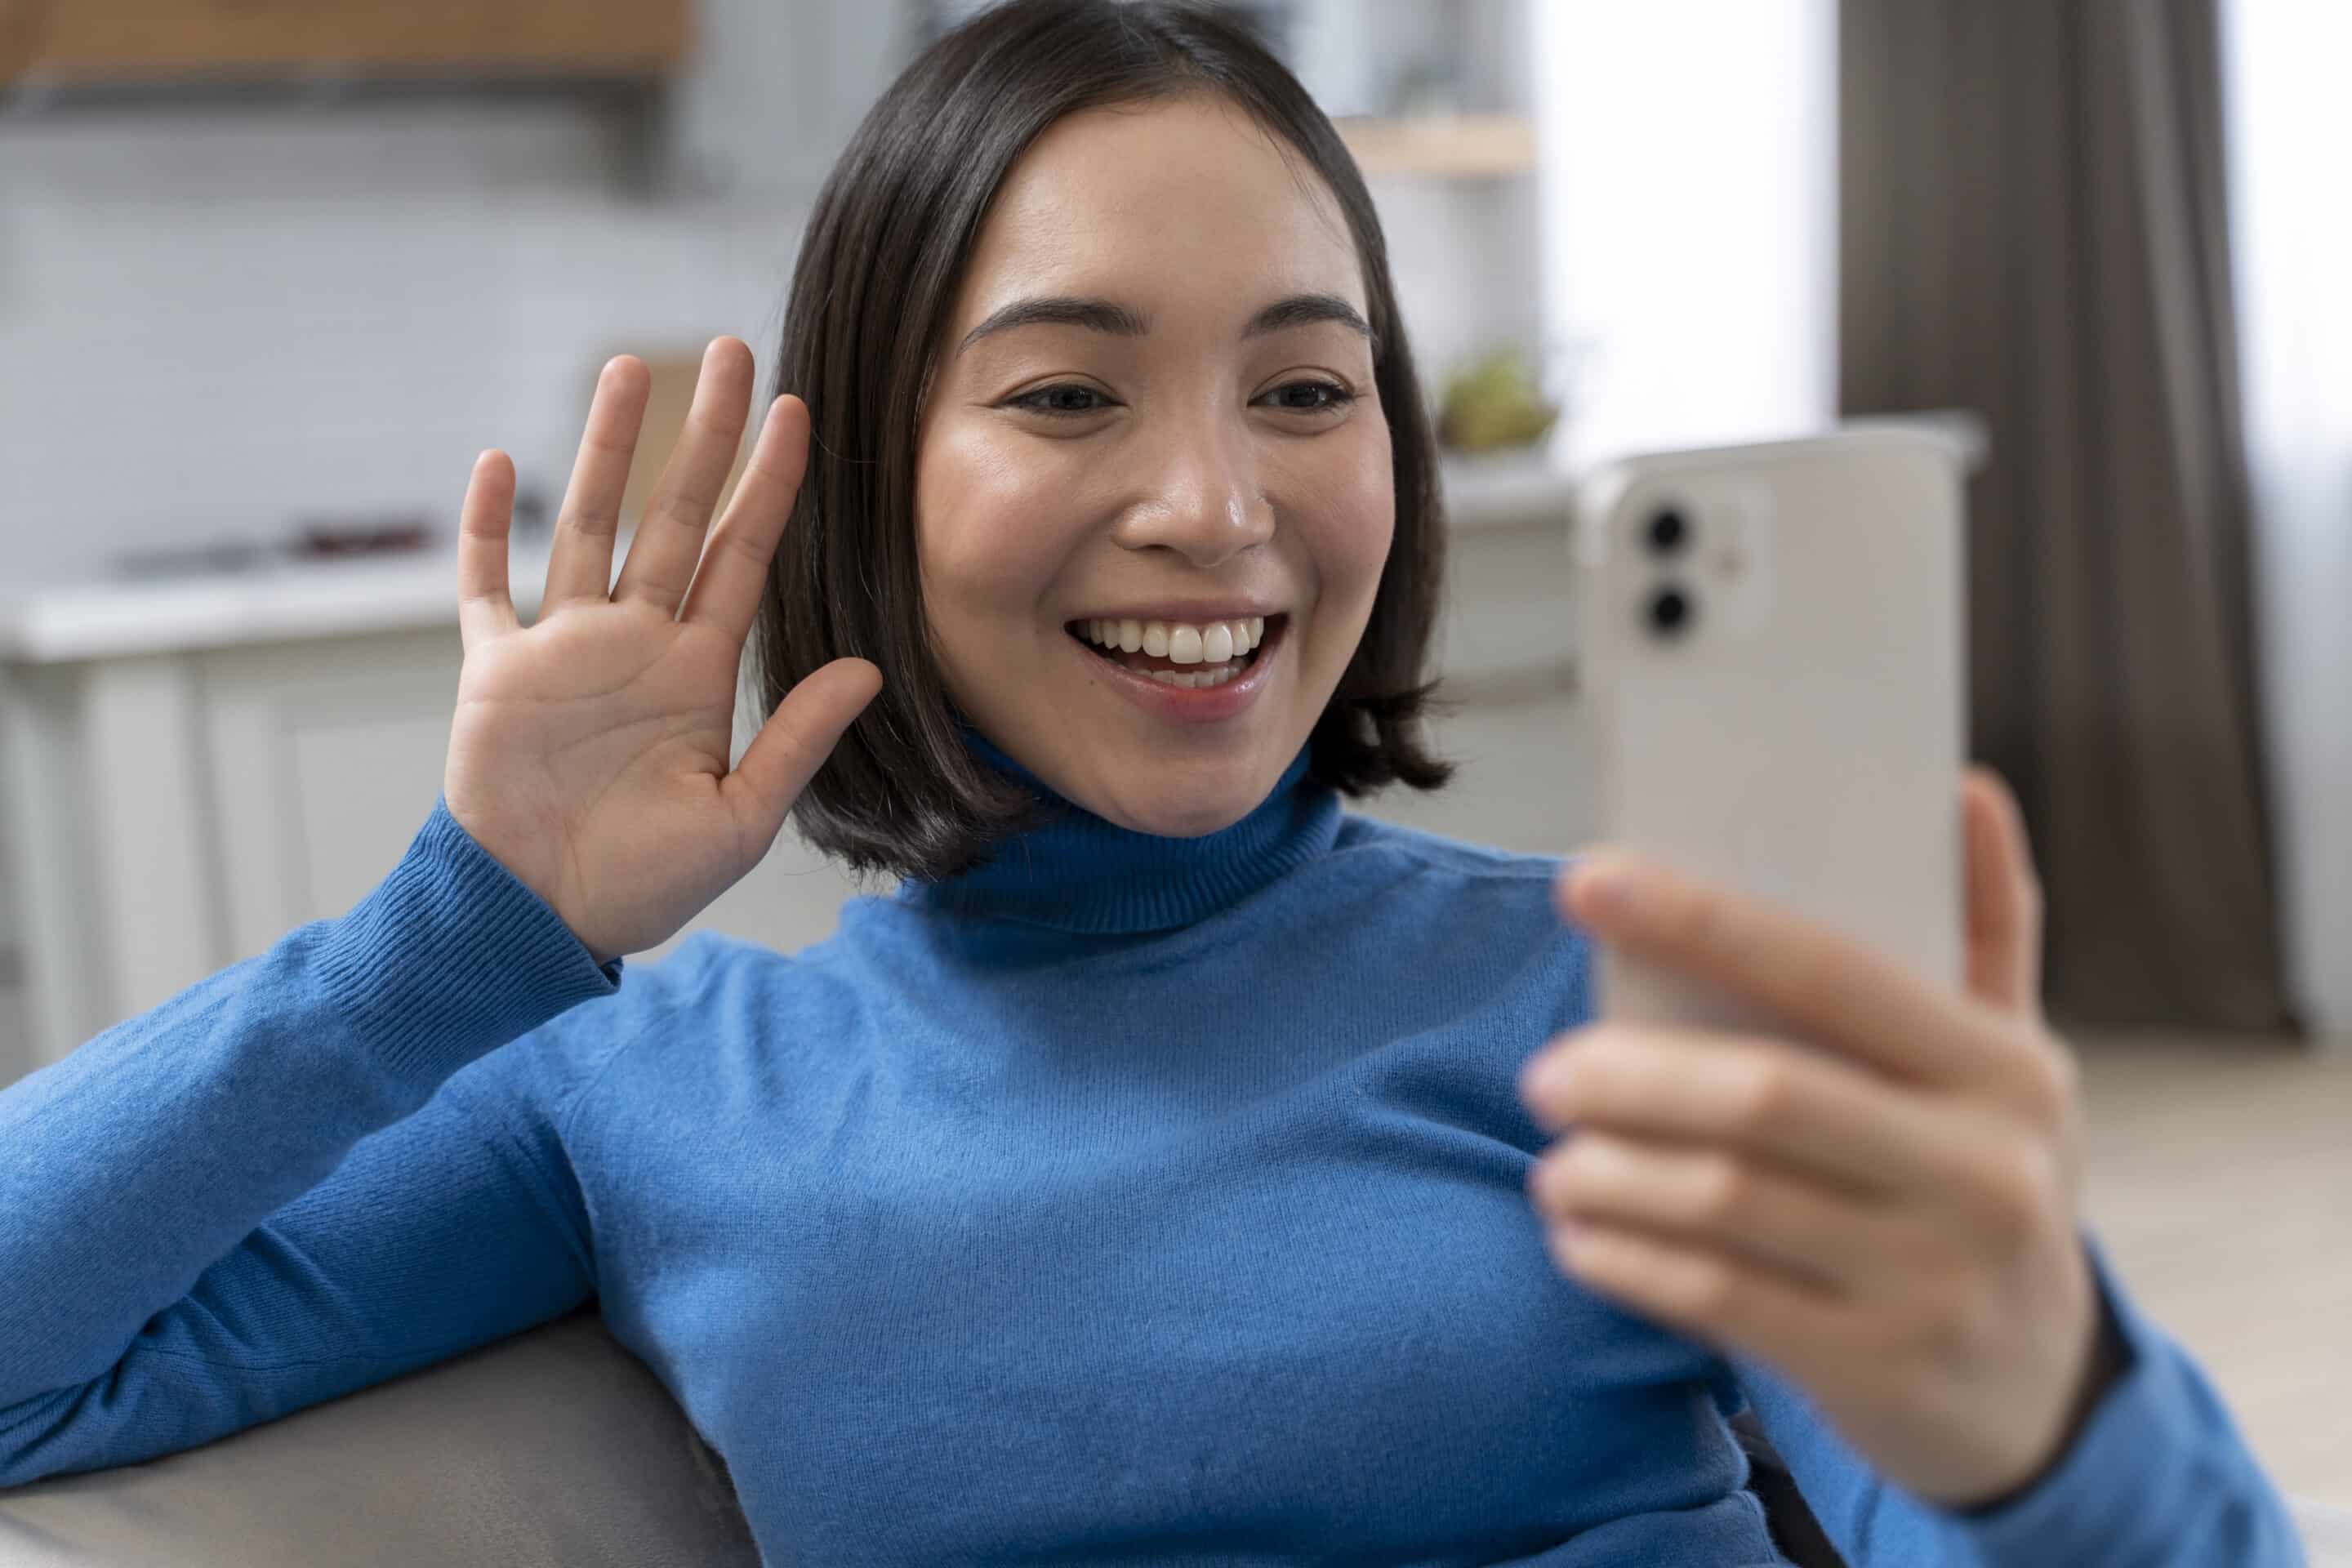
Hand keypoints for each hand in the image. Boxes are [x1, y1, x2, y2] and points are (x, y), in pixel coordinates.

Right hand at [443, 336, 880, 965]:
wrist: (542, 919)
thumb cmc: (644, 884)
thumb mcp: (740, 817)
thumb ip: (796, 738)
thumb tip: (868, 668)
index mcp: (697, 671)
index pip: (743, 555)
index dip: (771, 485)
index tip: (796, 413)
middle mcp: (636, 642)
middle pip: (676, 513)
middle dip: (706, 435)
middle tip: (731, 351)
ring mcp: (564, 649)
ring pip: (589, 522)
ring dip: (608, 448)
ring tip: (630, 369)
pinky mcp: (496, 671)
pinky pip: (486, 584)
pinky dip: (484, 527)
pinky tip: (496, 462)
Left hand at [1519, 767, 2108, 1509]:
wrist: (2040, 1397)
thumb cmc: (1987, 1185)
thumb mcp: (2013, 1066)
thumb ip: (1985, 928)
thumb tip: (1962, 785)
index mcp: (2005, 1073)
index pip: (1830, 971)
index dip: (1700, 919)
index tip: (1585, 882)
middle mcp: (1982, 1173)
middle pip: (1761, 1095)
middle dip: (1627, 1075)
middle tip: (1545, 1073)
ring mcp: (1930, 1279)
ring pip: (1722, 1202)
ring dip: (1608, 1174)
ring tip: (1554, 1161)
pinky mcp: (1872, 1366)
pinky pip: (1711, 1298)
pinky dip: (1623, 1259)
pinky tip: (1579, 1235)